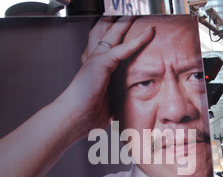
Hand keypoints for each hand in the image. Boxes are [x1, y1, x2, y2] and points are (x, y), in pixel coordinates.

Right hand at [52, 16, 154, 138]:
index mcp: (92, 69)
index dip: (108, 35)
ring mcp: (97, 59)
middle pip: (104, 33)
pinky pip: (124, 48)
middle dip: (115, 22)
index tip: (116, 28)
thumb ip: (111, 105)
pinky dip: (138, 40)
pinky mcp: (102, 62)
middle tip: (126, 13)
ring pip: (112, 33)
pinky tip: (149, 33)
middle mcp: (93, 59)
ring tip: (135, 14)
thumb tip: (118, 117)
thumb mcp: (102, 107)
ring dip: (124, 22)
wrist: (73, 116)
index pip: (101, 46)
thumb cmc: (84, 115)